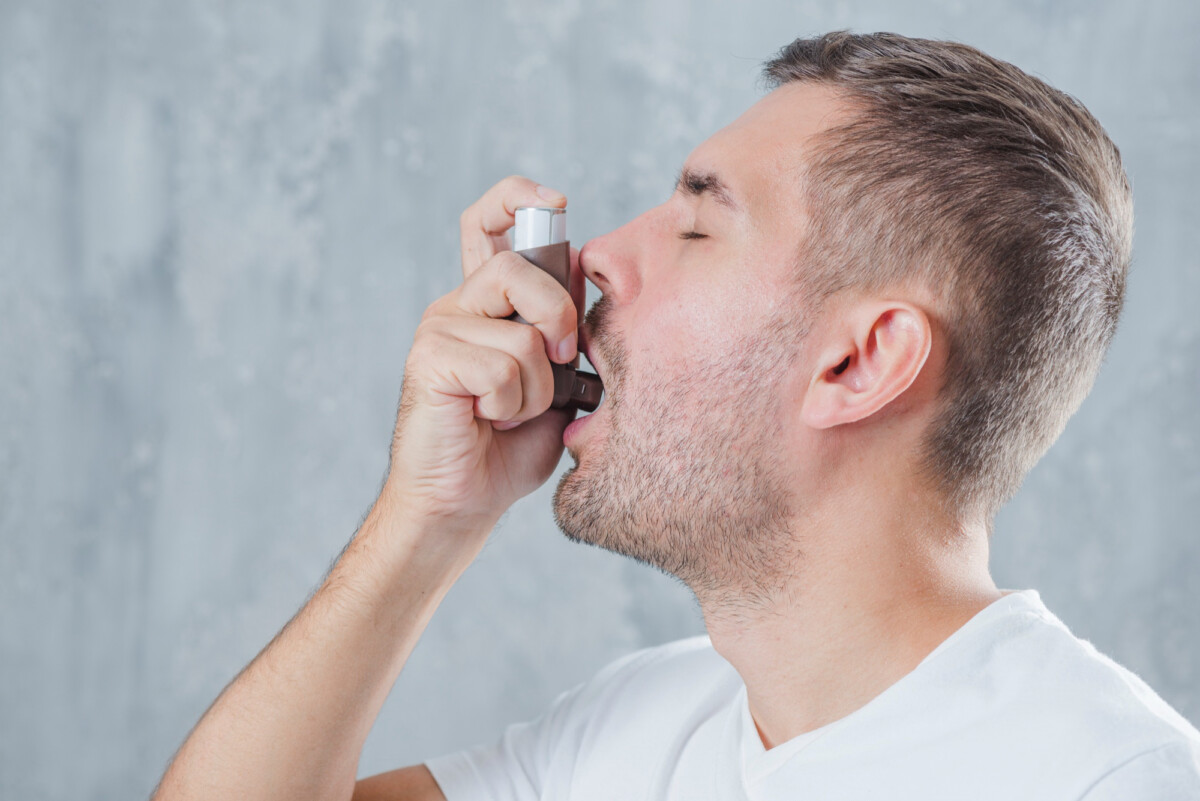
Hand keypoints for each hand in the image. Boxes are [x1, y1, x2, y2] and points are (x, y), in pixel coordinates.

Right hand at [383, 176, 584, 540]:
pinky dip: (512, 405)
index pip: (489, 221)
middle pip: (517, 269)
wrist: (465, 502)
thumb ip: (563, 328)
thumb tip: (585, 268)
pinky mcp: (430, 360)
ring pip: (520, 333)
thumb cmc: (511, 445)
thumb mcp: (555, 378)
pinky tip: (490, 421)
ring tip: (514, 411)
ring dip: (536, 386)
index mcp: (488, 303)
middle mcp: (458, 305)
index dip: (516, 198)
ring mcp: (439, 329)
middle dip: (557, 318)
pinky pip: (500, 368)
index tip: (556, 201)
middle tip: (560, 362)